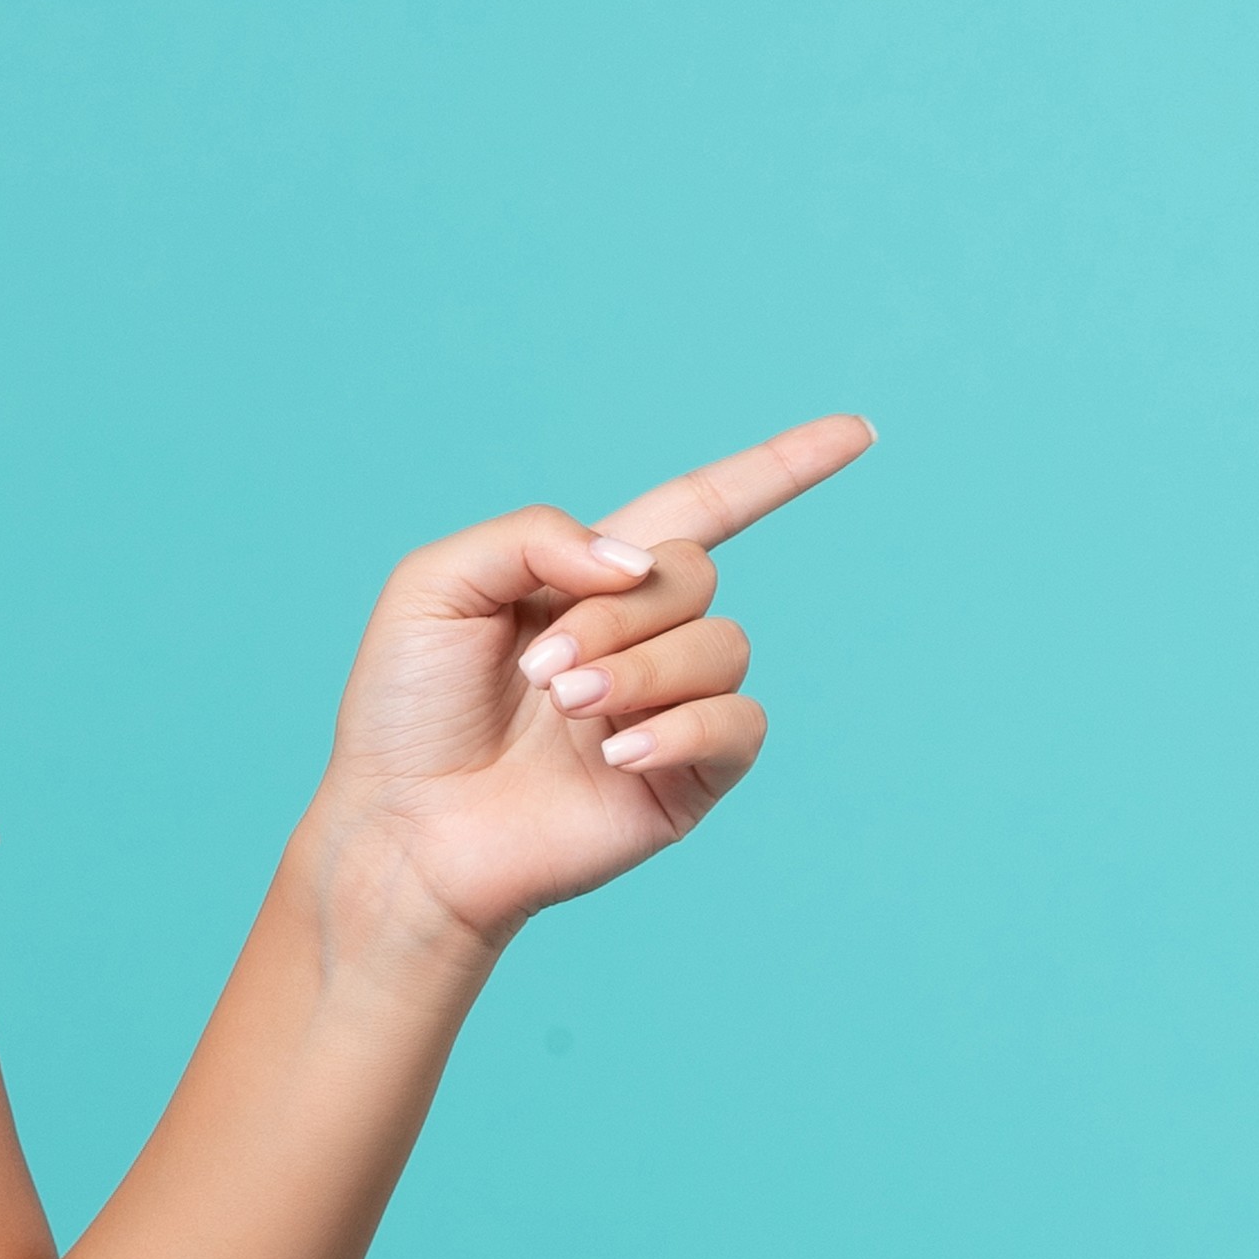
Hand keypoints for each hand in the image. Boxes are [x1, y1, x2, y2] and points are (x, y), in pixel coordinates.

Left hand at [309, 414, 876, 947]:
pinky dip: (682, 729)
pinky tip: (614, 755)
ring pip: (721, 646)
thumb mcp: (436, 586)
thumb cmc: (404, 711)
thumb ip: (533, 536)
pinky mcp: (687, 779)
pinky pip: (739, 725)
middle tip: (541, 672)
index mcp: (587, 582)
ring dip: (640, 672)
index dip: (779, 468)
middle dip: (618, 614)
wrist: (403, 828)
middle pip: (694, 575)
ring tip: (566, 711)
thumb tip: (638, 561)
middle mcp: (640, 639)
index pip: (705, 506)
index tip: (855, 431)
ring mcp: (669, 708)